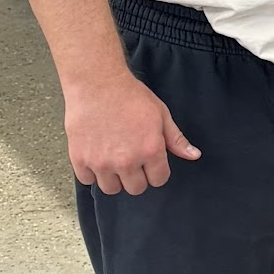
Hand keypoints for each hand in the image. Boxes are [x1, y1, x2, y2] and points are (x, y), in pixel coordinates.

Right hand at [64, 71, 200, 193]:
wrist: (97, 84)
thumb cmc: (130, 96)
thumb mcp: (161, 115)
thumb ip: (176, 139)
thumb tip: (193, 155)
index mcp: (150, 150)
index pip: (158, 180)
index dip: (157, 171)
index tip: (151, 163)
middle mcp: (126, 161)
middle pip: (136, 188)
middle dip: (137, 177)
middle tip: (132, 160)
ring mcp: (101, 162)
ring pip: (111, 189)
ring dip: (114, 178)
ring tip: (114, 160)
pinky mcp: (80, 159)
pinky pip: (87, 180)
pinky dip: (91, 172)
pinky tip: (96, 157)